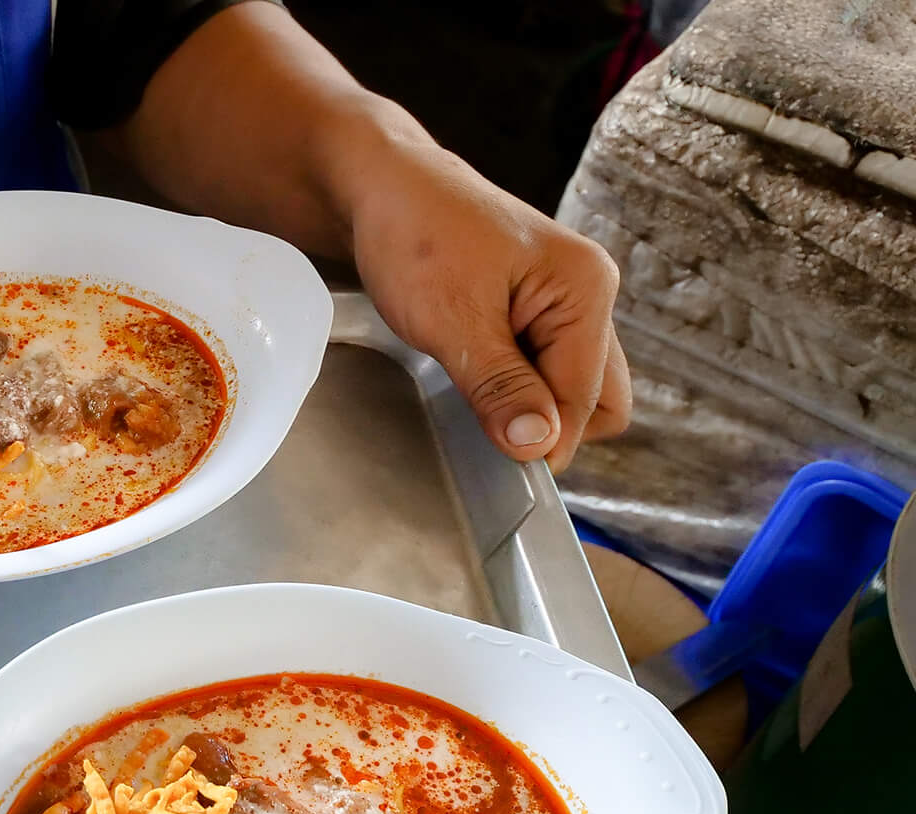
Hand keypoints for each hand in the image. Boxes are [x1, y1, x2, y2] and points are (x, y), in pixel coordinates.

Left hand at [345, 135, 630, 472]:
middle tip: (483, 423)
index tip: (497, 461)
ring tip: (470, 384)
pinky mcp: (538, 311)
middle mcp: (589, 293)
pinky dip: (515, 386)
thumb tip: (539, 445)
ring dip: (529, 404)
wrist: (381, 188)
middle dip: (548, 424)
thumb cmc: (415, 235)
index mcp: (586, 289)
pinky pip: (545, 368)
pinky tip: (473, 374)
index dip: (544, 439)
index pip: (586, 400)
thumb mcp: (452, 321)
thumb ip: (499, 387)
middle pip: (598, 400)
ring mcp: (566, 303)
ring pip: (570, 387)